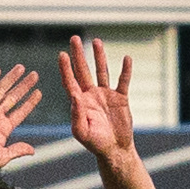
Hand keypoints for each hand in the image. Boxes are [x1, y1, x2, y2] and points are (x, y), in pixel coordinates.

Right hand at [0, 65, 41, 172]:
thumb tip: (32, 151)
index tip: (39, 92)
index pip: (20, 111)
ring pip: (0, 90)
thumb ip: (16, 150)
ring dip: (11, 78)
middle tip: (35, 75)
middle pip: (13, 97)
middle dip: (24, 86)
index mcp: (4, 127)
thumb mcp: (1, 157)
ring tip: (21, 68)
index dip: (30, 102)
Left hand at [62, 35, 135, 162]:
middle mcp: (90, 95)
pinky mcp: (120, 98)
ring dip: (99, 56)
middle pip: (83, 71)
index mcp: (79, 102)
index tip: (62, 55)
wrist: (115, 150)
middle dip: (78, 55)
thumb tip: (75, 95)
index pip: (70, 81)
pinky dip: (125, 70)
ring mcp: (105, 95)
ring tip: (96, 41)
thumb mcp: (82, 132)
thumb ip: (77, 114)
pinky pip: (123, 81)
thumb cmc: (95, 143)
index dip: (66, 68)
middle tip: (73, 38)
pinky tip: (127, 58)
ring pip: (101, 71)